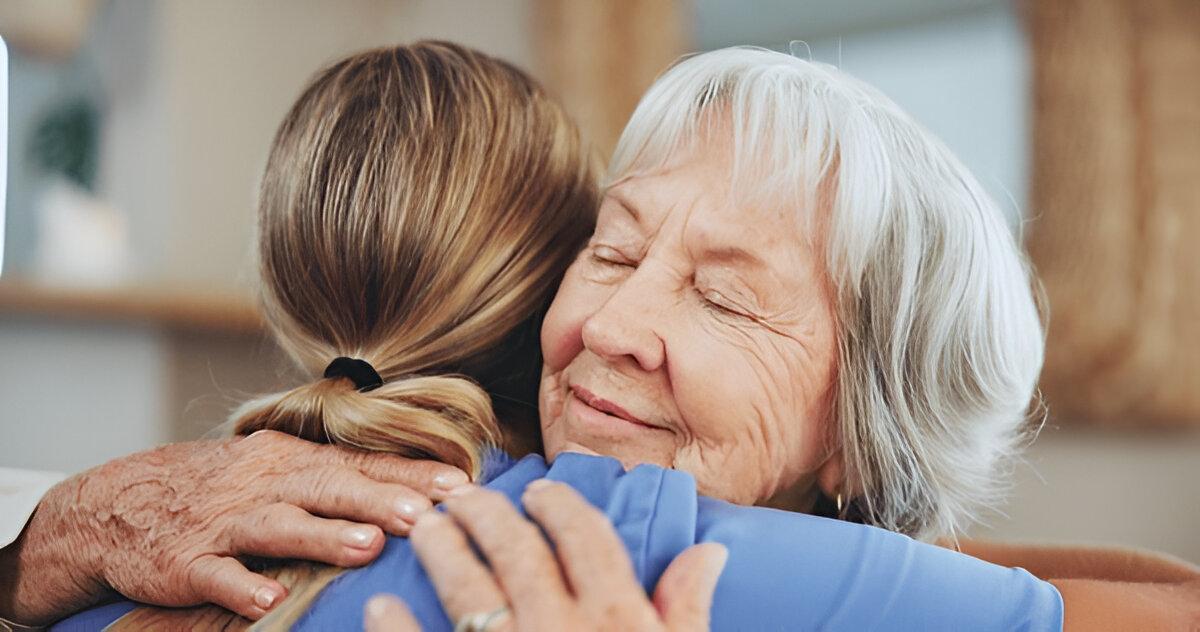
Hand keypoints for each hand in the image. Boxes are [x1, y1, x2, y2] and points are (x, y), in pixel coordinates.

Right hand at [0, 430, 469, 624]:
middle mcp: (265, 485)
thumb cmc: (225, 488)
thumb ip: (340, 479)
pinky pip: (216, 575)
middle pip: (329, 489)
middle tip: (428, 517)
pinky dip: (240, 586)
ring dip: (322, 537)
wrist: (119, 502)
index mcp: (293, 462)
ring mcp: (224, 522)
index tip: (462, 487)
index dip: (411, 476)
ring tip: (366, 548)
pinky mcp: (186, 562)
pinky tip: (267, 601)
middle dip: (381, 501)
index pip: (362, 465)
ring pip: (278, 526)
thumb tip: (418, 490)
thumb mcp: (279, 470)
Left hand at [372, 480, 726, 631]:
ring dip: (442, 550)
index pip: (585, 538)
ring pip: (467, 588)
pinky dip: (395, 628)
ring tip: (426, 528)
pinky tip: (380, 606)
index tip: (540, 491)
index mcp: (617, 619)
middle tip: (464, 496)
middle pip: (517, 550)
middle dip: (488, 514)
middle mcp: (561, 629)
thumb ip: (687, 608)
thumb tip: (708, 549)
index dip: (560, 506)